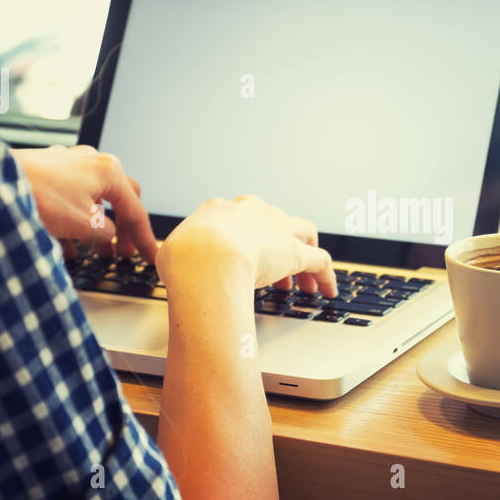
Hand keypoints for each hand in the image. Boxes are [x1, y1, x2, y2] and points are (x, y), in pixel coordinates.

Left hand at [14, 145, 156, 260]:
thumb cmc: (40, 196)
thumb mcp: (85, 224)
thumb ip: (105, 233)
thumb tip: (107, 236)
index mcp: (109, 171)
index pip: (136, 210)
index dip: (145, 239)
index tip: (149, 258)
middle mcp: (91, 161)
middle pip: (119, 200)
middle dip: (123, 228)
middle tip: (124, 252)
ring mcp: (68, 163)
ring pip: (92, 199)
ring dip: (97, 227)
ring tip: (96, 251)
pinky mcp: (46, 171)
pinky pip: (69, 198)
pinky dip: (74, 221)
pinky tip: (66, 243)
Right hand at [157, 196, 335, 296]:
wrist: (205, 257)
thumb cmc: (185, 256)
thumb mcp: (173, 250)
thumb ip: (180, 255)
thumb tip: (172, 263)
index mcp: (220, 210)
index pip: (240, 219)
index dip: (244, 240)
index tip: (244, 257)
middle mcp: (252, 212)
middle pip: (275, 222)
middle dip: (276, 245)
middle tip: (275, 273)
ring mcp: (277, 229)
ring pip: (303, 233)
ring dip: (305, 256)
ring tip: (305, 284)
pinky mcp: (296, 251)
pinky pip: (319, 261)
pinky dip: (326, 275)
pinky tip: (327, 289)